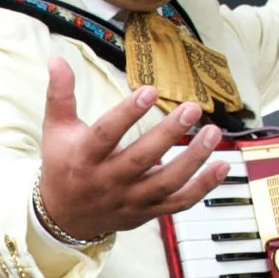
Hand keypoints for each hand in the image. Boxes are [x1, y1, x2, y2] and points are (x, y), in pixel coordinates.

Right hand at [35, 59, 227, 244]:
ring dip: (192, 159)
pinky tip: (222, 165)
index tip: (150, 90)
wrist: (64, 217)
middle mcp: (107, 181)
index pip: (105, 135)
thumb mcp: (56, 130)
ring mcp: (130, 199)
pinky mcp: (147, 211)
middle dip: (168, 133)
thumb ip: (60, 95)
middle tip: (191, 107)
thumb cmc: (63, 166)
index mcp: (84, 159)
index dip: (127, 113)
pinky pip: (179, 202)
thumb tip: (57, 60)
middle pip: (141, 159)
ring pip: (165, 182)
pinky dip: (203, 186)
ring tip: (212, 132)